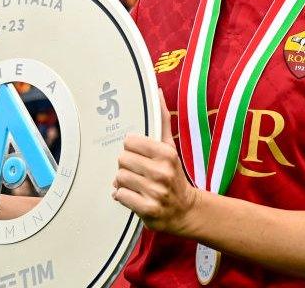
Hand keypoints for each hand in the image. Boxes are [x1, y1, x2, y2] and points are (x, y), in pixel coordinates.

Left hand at [113, 91, 200, 234]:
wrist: (185, 210)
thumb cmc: (174, 175)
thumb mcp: (170, 147)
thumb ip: (162, 120)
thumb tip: (157, 93)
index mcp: (167, 154)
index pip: (130, 142)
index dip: (131, 149)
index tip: (139, 155)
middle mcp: (162, 172)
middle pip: (122, 159)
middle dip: (126, 166)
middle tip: (137, 172)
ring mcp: (155, 192)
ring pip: (119, 177)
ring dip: (123, 182)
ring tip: (136, 185)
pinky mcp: (147, 209)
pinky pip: (120, 196)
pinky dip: (123, 196)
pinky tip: (134, 196)